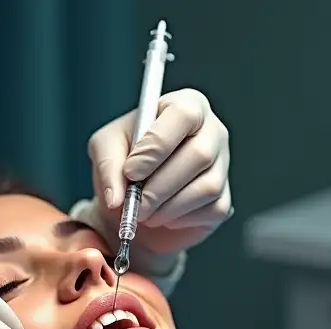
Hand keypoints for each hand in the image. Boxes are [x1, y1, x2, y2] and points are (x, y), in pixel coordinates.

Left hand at [87, 88, 232, 258]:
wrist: (135, 203)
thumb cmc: (127, 165)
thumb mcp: (106, 151)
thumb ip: (109, 166)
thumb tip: (116, 197)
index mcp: (186, 105)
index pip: (184, 115)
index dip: (157, 145)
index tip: (131, 171)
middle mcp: (211, 132)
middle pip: (199, 154)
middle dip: (160, 186)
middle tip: (135, 203)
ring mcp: (222, 166)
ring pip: (206, 187)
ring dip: (167, 207)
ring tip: (145, 210)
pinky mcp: (223, 200)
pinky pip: (209, 211)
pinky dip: (179, 220)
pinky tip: (163, 215)